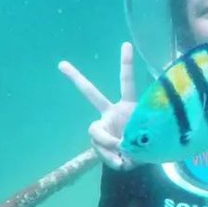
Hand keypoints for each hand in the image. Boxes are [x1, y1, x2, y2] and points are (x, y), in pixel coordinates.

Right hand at [58, 42, 137, 170]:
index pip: (127, 83)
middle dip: (76, 78)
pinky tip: (120, 162)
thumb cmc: (145, 145)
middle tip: (62, 64)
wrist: (136, 160)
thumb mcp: (144, 141)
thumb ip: (130, 140)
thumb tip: (117, 144)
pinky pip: (100, 149)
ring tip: (124, 156)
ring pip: (96, 133)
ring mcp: (103, 126)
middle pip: (92, 94)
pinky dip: (111, 158)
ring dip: (109, 145)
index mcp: (128, 106)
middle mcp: (112, 112)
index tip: (126, 44)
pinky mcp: (97, 143)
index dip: (127, 64)